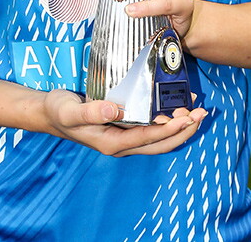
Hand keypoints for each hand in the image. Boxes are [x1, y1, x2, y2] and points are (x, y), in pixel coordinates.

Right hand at [42, 89, 205, 156]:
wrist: (48, 113)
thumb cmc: (59, 110)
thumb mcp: (70, 110)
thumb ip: (90, 111)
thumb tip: (114, 110)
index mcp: (112, 142)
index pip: (149, 137)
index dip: (171, 128)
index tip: (189, 117)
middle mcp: (121, 144)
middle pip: (160, 142)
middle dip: (183, 130)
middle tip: (202, 112)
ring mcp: (122, 137)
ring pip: (158, 137)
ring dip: (179, 126)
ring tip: (195, 109)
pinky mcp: (122, 128)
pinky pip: (150, 128)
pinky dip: (166, 120)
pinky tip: (173, 106)